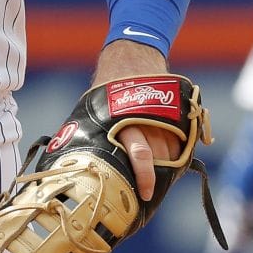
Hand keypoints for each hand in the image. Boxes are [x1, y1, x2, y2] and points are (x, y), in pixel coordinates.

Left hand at [91, 38, 178, 200]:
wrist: (131, 57)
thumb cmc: (108, 90)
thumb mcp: (96, 111)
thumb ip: (94, 136)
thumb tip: (71, 164)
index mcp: (124, 121)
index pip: (141, 155)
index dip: (145, 178)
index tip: (145, 195)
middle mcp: (148, 120)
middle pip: (158, 159)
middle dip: (154, 179)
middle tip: (146, 194)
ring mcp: (165, 118)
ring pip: (171, 153)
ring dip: (165, 169)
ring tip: (155, 178)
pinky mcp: (178, 116)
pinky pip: (180, 144)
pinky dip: (175, 156)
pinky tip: (166, 161)